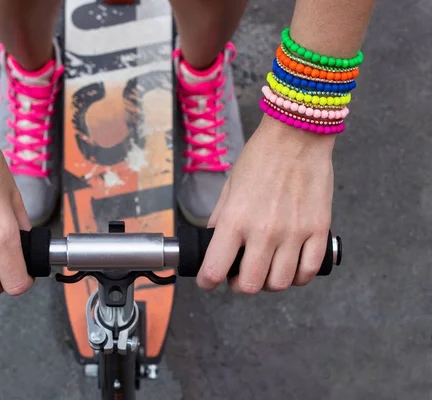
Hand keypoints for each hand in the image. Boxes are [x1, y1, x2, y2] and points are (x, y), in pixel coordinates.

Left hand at [198, 116, 334, 292]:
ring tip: (265, 270)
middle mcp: (263, 231)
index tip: (207, 281)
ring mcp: (294, 233)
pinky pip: (308, 271)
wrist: (297, 136)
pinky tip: (290, 267)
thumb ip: (220, 219)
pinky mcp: (318, 230)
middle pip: (250, 285)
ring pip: (280, 283)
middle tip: (238, 276)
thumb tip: (213, 245)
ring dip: (268, 283)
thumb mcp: (229, 187)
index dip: (207, 282)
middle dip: (239, 285)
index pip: (215, 269)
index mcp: (235, 219)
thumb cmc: (260, 158)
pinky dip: (297, 277)